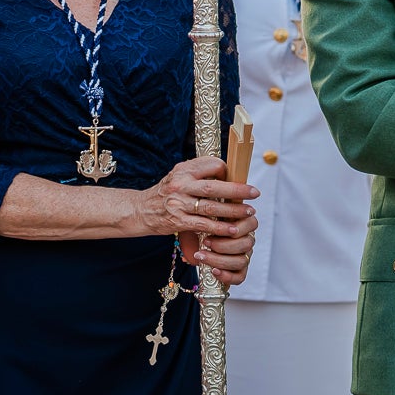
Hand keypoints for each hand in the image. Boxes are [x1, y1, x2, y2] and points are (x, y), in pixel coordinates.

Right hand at [127, 156, 258, 242]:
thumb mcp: (178, 176)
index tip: (235, 179)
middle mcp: (180, 185)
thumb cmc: (165, 193)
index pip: (211, 165)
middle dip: (237, 191)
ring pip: (212, 207)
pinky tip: (232, 229)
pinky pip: (204, 224)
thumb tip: (227, 173)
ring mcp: (178, 204)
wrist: (140, 210)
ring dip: (233, 211)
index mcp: (183, 170)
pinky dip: (220, 228)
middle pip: (214, 187)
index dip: (226, 172)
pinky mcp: (178, 221)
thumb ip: (199, 173)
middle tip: (254, 193)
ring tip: (248, 212)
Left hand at [194, 209, 256, 287]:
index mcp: (242, 222)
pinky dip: (227, 275)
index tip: (217, 225)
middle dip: (223, 244)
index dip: (237, 226)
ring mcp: (243, 255)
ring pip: (241, 261)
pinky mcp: (238, 271)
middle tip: (205, 241)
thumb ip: (213, 202)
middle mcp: (246, 239)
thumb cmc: (200, 221)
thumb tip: (219, 186)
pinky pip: (240, 277)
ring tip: (200, 256)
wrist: (190, 240)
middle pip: (246, 244)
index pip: (252, 223)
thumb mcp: (205, 209)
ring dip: (219, 259)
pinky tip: (214, 271)